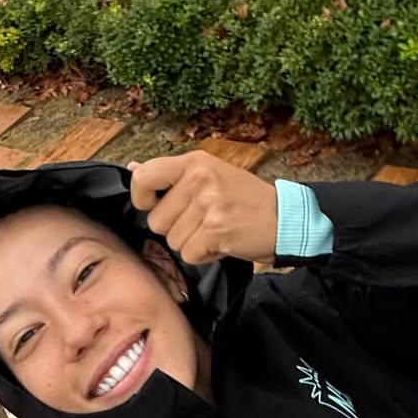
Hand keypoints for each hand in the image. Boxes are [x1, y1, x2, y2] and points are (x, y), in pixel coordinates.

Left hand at [128, 153, 277, 264]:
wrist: (284, 218)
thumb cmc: (244, 199)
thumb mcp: (209, 174)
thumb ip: (170, 175)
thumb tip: (133, 167)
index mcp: (194, 162)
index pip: (143, 177)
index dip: (142, 198)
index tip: (155, 205)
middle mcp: (199, 179)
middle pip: (156, 220)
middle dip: (176, 229)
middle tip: (204, 221)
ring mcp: (208, 204)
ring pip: (172, 240)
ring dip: (192, 243)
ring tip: (215, 230)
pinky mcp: (215, 229)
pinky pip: (189, 254)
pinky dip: (204, 256)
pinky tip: (222, 242)